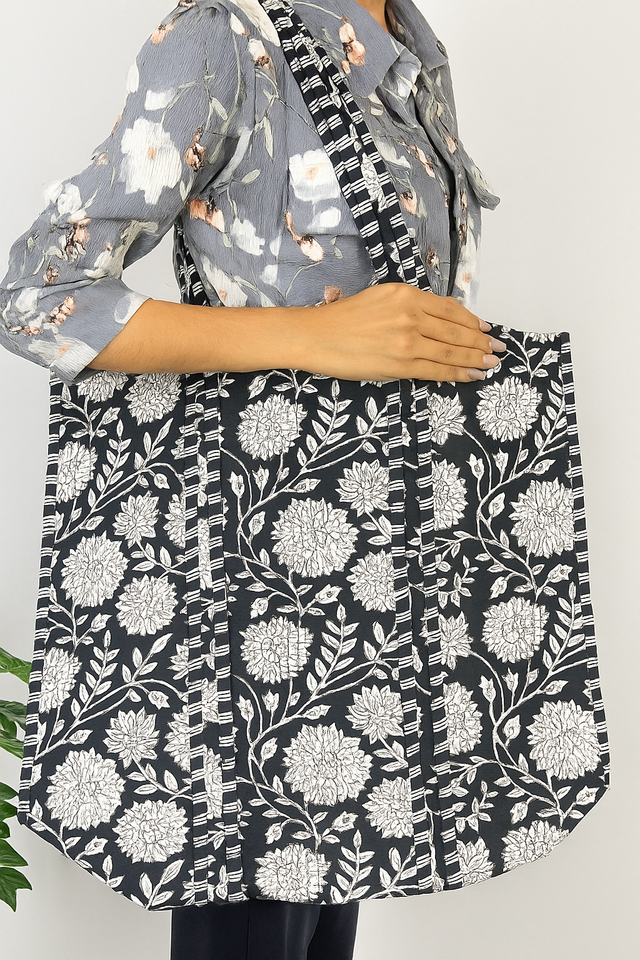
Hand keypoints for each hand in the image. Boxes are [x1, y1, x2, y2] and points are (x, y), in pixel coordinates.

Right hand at [304, 283, 505, 381]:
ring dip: (475, 359)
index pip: (450, 308)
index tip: (485, 328)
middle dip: (481, 341)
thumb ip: (409, 307)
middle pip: (456, 330)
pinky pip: (436, 370)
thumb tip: (437, 323)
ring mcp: (407, 341)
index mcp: (406, 294)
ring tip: (491, 363)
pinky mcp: (400, 364)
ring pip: (451, 351)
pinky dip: (457, 373)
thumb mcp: (380, 299)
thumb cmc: (342, 319)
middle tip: (498, 349)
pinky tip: (471, 375)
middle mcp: (410, 315)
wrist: (316, 336)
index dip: (473, 321)